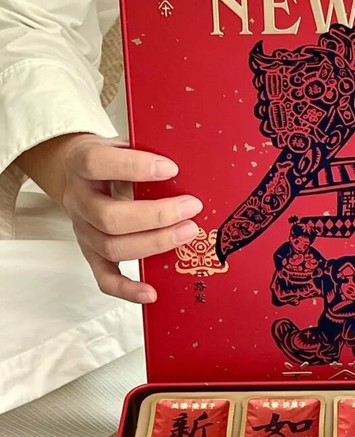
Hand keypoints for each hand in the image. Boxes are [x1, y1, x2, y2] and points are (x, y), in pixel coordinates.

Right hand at [61, 135, 201, 303]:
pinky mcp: (91, 254)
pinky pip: (104, 279)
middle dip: (156, 216)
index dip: (134, 167)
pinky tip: (152, 293)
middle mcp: (77, 199)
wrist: (81, 172)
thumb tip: (194, 163)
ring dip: (154, 243)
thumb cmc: (114, 158)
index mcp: (80, 163)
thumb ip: (149, 151)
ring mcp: (83, 230)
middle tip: (192, 207)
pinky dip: (127, 290)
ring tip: (189, 232)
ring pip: (111, 247)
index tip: (171, 168)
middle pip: (109, 217)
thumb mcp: (125, 143)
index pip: (97, 164)